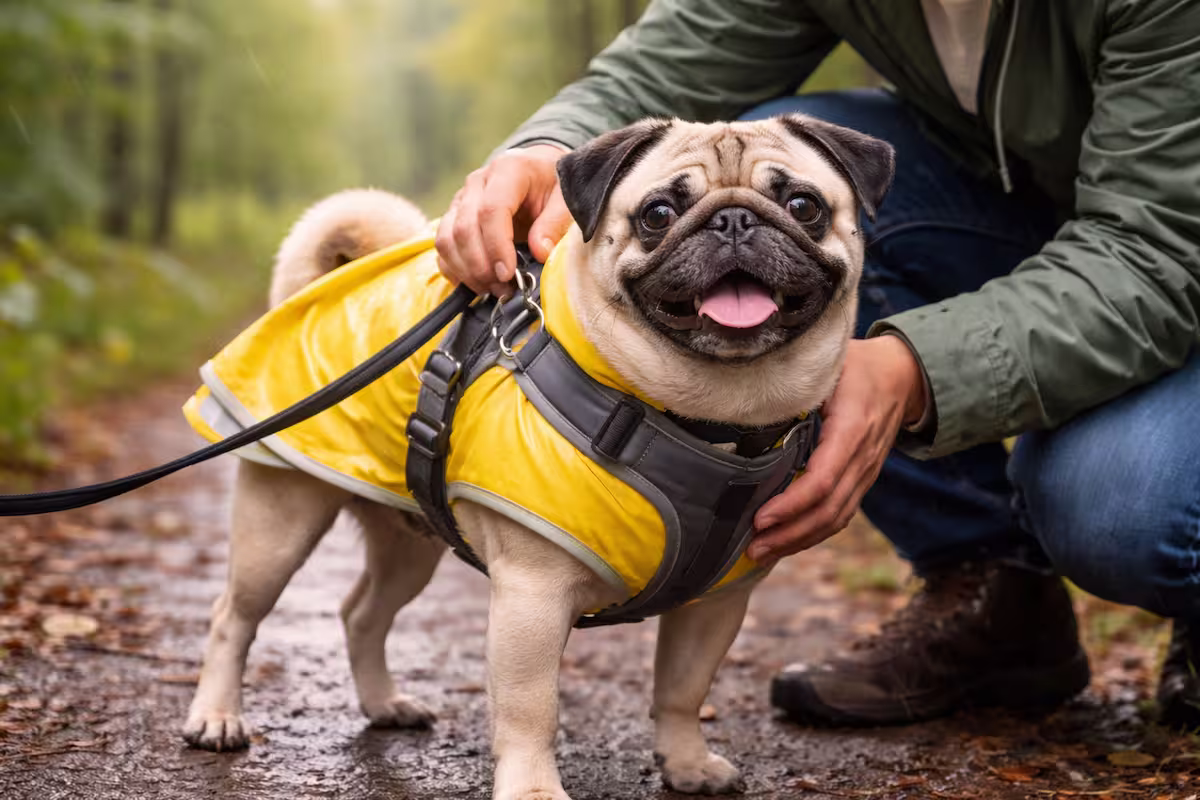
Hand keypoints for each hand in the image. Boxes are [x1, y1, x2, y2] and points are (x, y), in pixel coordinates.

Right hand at [435, 144, 572, 296]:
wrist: (538, 172)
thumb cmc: (553, 186)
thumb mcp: (565, 199)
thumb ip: (555, 223)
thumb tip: (540, 252)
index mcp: (507, 170)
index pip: (491, 210)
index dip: (497, 246)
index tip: (508, 274)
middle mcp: (478, 182)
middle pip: (464, 228)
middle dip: (481, 266)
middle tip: (503, 289)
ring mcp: (461, 200)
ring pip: (447, 239)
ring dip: (467, 271)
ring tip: (493, 289)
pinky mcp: (453, 217)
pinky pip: (443, 248)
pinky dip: (456, 271)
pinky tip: (478, 284)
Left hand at [747, 336, 926, 562]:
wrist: (902, 375)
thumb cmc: (857, 366)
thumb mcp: (830, 364)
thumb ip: (795, 380)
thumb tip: (748, 395)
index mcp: (851, 428)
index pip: (823, 479)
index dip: (791, 504)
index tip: (760, 518)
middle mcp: (862, 457)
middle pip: (829, 510)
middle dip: (789, 534)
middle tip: (752, 548)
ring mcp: (865, 473)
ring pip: (836, 518)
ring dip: (799, 541)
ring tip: (762, 553)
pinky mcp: (862, 480)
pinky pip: (840, 514)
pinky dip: (813, 533)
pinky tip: (786, 541)